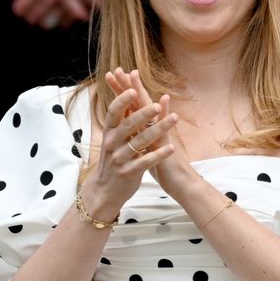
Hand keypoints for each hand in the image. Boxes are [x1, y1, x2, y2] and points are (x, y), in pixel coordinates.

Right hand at [79, 69, 176, 219]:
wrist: (105, 190)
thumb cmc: (112, 160)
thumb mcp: (112, 140)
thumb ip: (120, 121)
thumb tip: (124, 97)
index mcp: (108, 133)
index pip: (113, 112)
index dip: (122, 100)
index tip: (132, 89)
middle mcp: (112, 144)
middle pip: (128, 125)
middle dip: (144, 113)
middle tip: (158, 105)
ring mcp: (120, 158)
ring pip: (140, 141)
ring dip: (159, 129)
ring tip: (174, 119)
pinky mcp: (128, 172)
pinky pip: (146, 162)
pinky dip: (159, 154)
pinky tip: (172, 148)